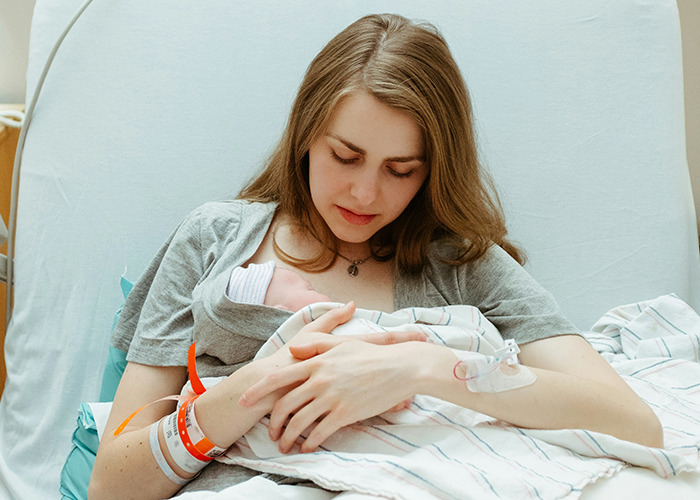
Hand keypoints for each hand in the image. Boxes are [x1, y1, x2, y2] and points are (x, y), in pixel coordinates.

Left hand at [240, 339, 426, 453]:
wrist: (400, 366)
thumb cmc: (372, 355)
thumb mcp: (341, 344)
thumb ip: (315, 346)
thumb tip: (293, 350)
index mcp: (316, 362)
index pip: (278, 378)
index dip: (258, 391)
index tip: (244, 400)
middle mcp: (319, 380)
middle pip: (285, 404)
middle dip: (273, 422)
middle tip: (271, 433)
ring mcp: (331, 397)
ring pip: (299, 422)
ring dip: (288, 437)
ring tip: (285, 446)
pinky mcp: (345, 413)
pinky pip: (320, 432)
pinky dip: (309, 443)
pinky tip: (307, 447)